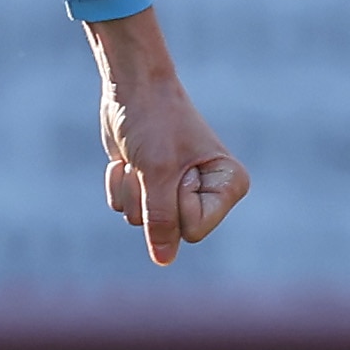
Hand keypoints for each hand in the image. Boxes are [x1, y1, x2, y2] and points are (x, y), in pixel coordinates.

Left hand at [88, 10, 249, 267]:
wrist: (131, 88)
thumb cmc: (154, 122)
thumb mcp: (158, 172)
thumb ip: (161, 219)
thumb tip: (163, 261)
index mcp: (229, 186)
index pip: (194, 230)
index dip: (174, 205)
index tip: (176, 169)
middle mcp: (209, 193)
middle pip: (169, 230)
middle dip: (149, 199)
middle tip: (154, 163)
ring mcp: (177, 192)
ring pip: (142, 222)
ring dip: (131, 191)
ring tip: (140, 160)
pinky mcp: (150, 187)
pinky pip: (126, 208)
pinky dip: (120, 185)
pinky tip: (127, 160)